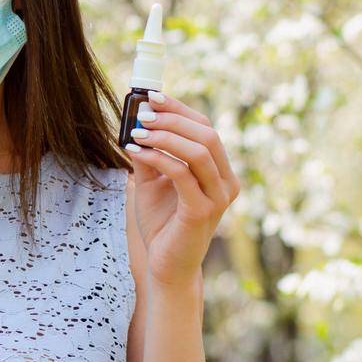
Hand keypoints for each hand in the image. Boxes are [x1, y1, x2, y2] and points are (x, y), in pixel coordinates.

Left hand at [124, 90, 239, 287]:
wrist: (166, 265)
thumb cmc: (162, 223)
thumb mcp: (152, 182)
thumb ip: (150, 154)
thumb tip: (135, 122)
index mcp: (219, 171)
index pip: (206, 128)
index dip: (180, 110)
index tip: (153, 96)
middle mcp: (226, 181)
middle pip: (207, 135)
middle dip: (172, 120)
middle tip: (142, 114)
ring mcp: (218, 197)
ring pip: (199, 151)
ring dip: (165, 137)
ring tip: (136, 133)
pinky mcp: (202, 211)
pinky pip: (182, 174)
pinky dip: (158, 158)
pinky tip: (135, 153)